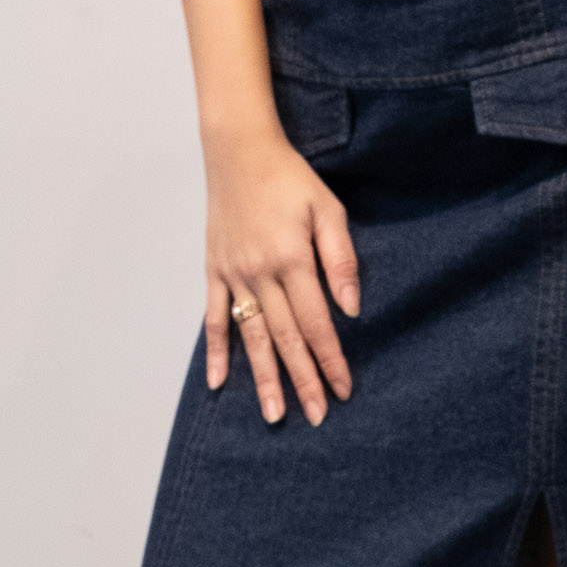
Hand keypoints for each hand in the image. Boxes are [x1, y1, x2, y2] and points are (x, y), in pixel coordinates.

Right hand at [202, 125, 359, 423]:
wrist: (239, 151)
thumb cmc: (289, 178)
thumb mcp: (327, 209)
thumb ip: (341, 259)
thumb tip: (352, 308)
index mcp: (292, 260)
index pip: (317, 323)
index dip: (331, 359)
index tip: (343, 389)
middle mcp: (260, 274)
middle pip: (286, 338)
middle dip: (303, 380)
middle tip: (317, 416)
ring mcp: (234, 275)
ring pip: (252, 337)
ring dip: (264, 378)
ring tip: (274, 414)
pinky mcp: (215, 271)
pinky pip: (215, 319)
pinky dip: (217, 351)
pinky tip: (219, 382)